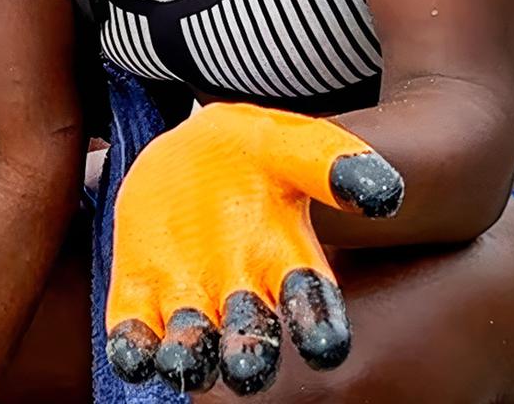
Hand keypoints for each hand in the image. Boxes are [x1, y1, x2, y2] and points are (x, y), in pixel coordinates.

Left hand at [105, 104, 402, 395]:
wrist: (188, 154)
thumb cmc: (254, 153)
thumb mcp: (290, 146)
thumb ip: (331, 163)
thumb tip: (381, 192)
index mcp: (288, 260)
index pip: (312, 304)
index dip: (319, 326)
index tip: (324, 344)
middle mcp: (242, 294)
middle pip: (252, 336)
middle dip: (251, 354)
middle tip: (248, 367)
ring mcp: (188, 298)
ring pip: (192, 343)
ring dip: (189, 355)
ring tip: (182, 359)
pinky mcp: (139, 296)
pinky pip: (135, 333)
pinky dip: (134, 348)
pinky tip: (133, 354)